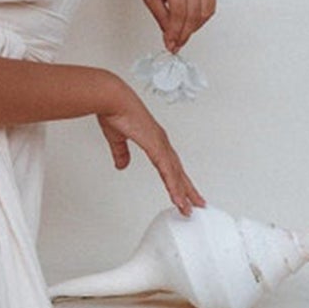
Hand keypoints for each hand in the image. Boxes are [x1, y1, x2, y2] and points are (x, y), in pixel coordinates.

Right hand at [96, 81, 206, 214]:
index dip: (177, 179)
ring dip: (183, 192)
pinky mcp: (155, 146)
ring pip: (176, 174)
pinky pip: (167, 171)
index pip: (170, 165)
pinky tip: (178, 198)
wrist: (112, 99)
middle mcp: (161, 142)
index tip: (182, 191)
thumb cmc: (114, 111)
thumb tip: (122, 165)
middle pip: (178, 171)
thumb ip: (121, 153)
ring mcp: (160, 144)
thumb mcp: (116, 138)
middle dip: (187, 189)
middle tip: (196, 203)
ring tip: (188, 208)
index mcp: (154, 140)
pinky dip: (173, 186)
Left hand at [134, 0, 215, 53]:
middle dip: (184, 33)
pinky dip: (202, 19)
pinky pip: (210, 6)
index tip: (170, 43)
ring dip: (194, 28)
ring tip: (181, 33)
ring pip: (205, 12)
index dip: (175, 31)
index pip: (179, 11)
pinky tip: (190, 23)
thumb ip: (161, 17)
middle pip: (193, 13)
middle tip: (175, 44)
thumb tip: (170, 37)